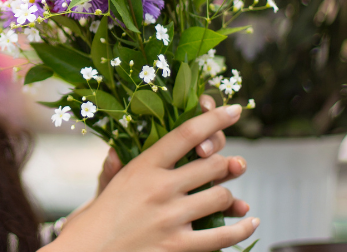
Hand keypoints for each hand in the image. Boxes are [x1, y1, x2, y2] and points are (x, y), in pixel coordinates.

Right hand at [64, 96, 248, 225]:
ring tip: (230, 197)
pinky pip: (223, 235)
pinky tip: (249, 221)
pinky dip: (241, 227)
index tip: (233, 110)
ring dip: (229, 196)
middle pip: (211, 164)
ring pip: (220, 196)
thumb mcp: (106, 185)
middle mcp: (159, 187)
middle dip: (225, 164)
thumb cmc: (97, 219)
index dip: (214, 118)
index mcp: (142, 166)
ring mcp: (170, 217)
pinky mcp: (178, 246)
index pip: (186, 134)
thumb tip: (116, 149)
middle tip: (229, 166)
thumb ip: (116, 166)